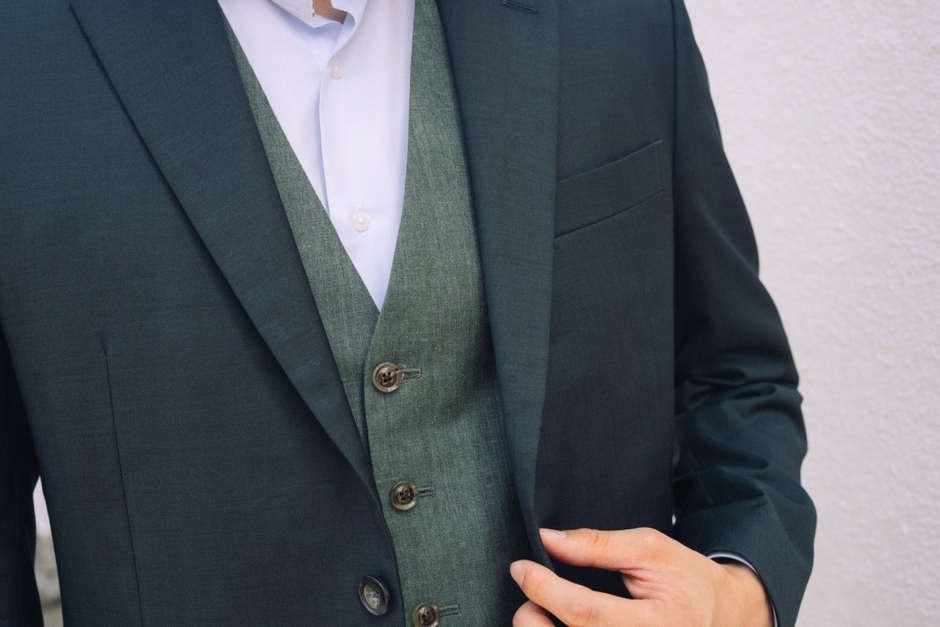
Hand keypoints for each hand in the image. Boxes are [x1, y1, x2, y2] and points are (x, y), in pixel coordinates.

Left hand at [509, 527, 772, 626]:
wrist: (730, 619)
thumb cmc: (692, 583)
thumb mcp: (650, 550)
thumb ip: (597, 545)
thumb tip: (549, 539)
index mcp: (654, 625)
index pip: (582, 611)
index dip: (542, 587)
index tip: (522, 567)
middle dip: (532, 614)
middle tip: (532, 588)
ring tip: (545, 608)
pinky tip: (563, 623)